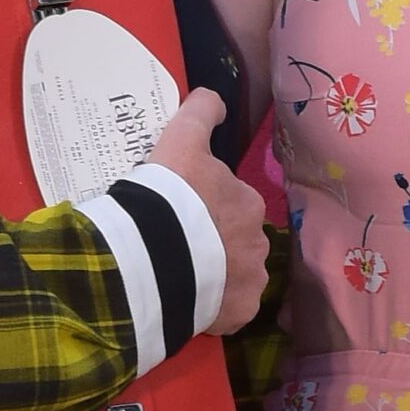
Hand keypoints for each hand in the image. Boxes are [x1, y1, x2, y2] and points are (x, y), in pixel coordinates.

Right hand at [147, 88, 268, 335]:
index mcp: (247, 202)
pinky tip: (188, 302)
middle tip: (177, 246)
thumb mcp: (180, 141)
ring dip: (216, 274)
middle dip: (214, 241)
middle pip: (235, 239)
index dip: (205, 206)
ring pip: (235, 274)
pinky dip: (214, 306)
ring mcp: (251, 279)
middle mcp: (258, 240)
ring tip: (180, 277)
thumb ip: (201, 113)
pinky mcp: (239, 312)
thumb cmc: (167, 196)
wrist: (151, 256)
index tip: (181, 213)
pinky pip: (229, 309)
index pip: (230, 202)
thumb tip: (216, 98)